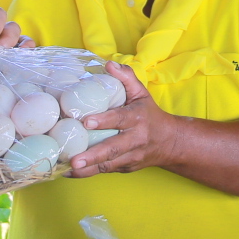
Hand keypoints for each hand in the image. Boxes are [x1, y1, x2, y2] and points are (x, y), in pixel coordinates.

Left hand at [68, 62, 172, 176]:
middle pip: (113, 149)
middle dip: (93, 155)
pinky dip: (88, 173)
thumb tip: (108, 64)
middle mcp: (135, 139)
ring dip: (87, 170)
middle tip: (74, 160)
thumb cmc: (150, 114)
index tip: (86, 122)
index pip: (120, 119)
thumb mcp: (142, 93)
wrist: (170, 143)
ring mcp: (130, 156)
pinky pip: (105, 171)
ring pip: (108, 165)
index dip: (104, 121)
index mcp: (137, 118)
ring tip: (68, 169)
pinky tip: (69, 173)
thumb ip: (126, 78)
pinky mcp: (125, 167)